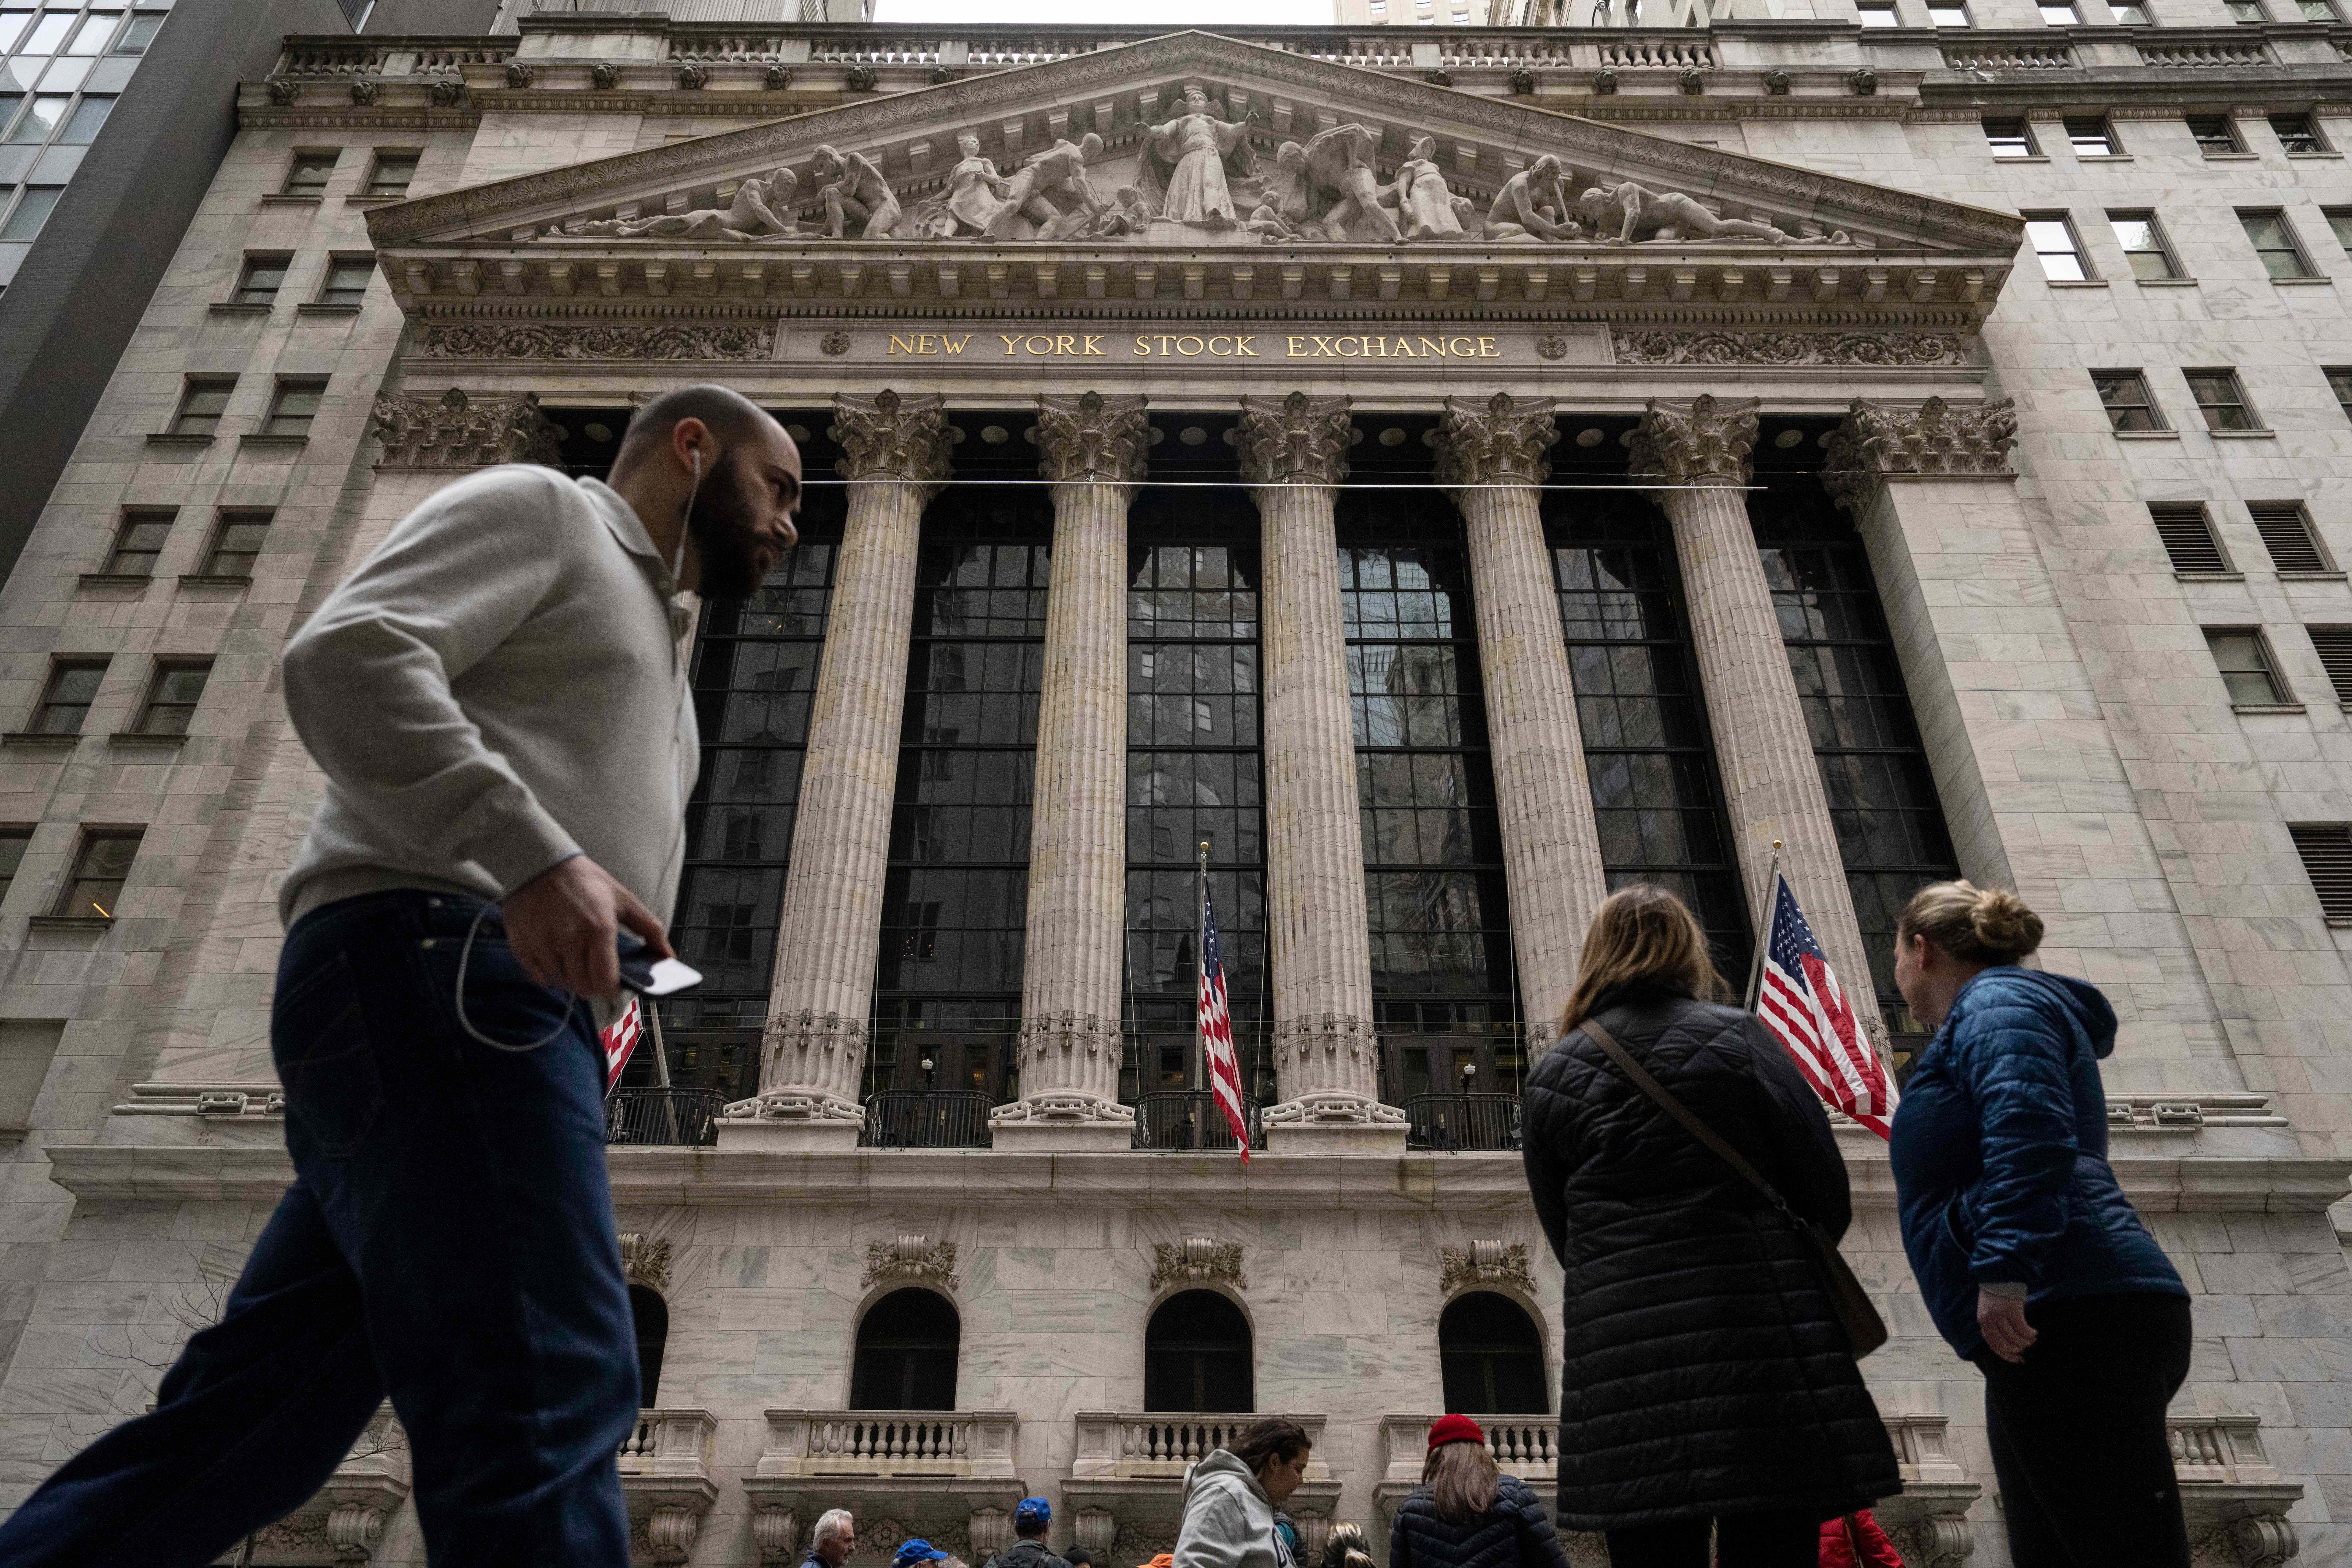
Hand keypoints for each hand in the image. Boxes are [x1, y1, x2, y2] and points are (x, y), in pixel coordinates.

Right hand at [501, 855, 670, 1000]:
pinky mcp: (521, 944)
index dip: (611, 990)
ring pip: (560, 983)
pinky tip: (554, 956)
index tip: (612, 986)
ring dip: (569, 978)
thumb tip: (668, 956)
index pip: (605, 981)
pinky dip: (547, 973)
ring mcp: (542, 942)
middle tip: (593, 971)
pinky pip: (537, 977)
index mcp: (599, 927)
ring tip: (573, 959)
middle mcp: (569, 937)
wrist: (541, 863)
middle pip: (582, 987)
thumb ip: (650, 929)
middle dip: (591, 984)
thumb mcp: (624, 900)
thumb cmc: (586, 882)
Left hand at [1977, 1289, 2037, 1362]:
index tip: (2016, 1359)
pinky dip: (2029, 1333)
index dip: (2005, 1354)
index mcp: (1983, 1321)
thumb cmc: (1996, 1294)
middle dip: (2016, 1350)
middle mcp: (1990, 1320)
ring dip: (2025, 1342)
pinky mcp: (2012, 1309)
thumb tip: (2007, 1342)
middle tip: (2025, 1350)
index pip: (1993, 1344)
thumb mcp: (1989, 1310)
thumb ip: (1994, 1324)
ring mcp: (2000, 1315)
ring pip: (2014, 1338)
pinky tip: (2034, 1332)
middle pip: (2003, 1344)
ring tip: (2031, 1339)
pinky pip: (2022, 1328)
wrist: (1999, 1275)